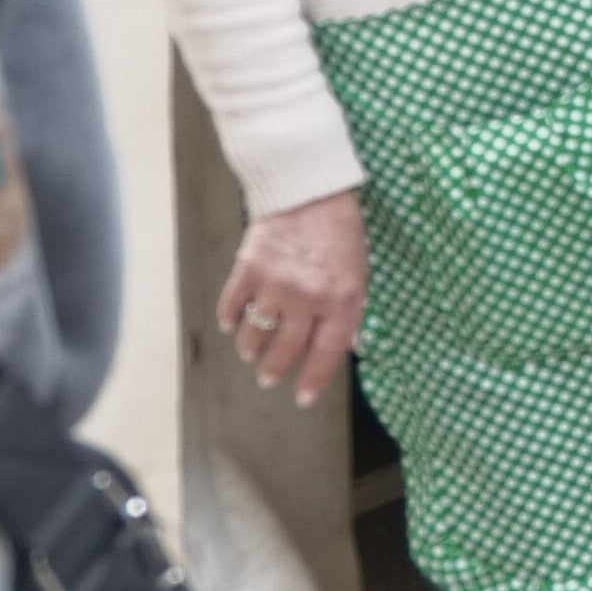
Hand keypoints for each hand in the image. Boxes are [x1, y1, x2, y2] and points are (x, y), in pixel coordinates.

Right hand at [219, 189, 370, 404]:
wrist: (310, 191)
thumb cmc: (341, 233)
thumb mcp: (361, 272)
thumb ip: (353, 310)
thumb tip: (353, 345)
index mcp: (342, 299)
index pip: (327, 352)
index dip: (314, 379)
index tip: (302, 399)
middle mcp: (308, 297)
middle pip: (285, 349)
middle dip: (275, 370)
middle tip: (268, 379)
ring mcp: (275, 284)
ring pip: (255, 332)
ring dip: (251, 348)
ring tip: (251, 354)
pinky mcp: (248, 268)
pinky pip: (233, 304)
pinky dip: (230, 319)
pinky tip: (231, 325)